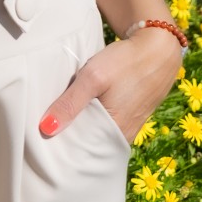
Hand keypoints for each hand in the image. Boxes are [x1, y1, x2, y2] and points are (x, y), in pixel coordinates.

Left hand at [38, 27, 181, 141]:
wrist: (158, 48)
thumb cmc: (125, 62)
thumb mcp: (93, 78)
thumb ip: (70, 103)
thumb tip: (46, 129)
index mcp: (114, 133)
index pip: (82, 152)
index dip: (63, 149)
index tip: (42, 145)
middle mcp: (123, 135)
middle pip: (90, 145)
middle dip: (69, 140)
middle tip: (44, 134)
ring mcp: (129, 125)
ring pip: (98, 133)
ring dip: (81, 128)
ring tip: (57, 122)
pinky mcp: (131, 115)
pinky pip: (107, 124)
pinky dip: (93, 119)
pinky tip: (80, 111)